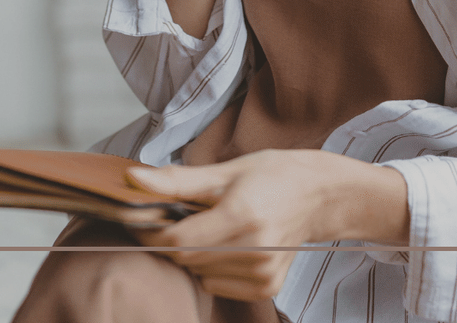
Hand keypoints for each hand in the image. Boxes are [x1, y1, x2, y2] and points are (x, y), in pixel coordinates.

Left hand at [124, 150, 408, 301]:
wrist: (323, 197)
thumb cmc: (276, 176)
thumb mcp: (227, 170)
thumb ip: (178, 181)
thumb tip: (133, 180)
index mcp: (242, 216)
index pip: (177, 241)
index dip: (150, 233)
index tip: (140, 219)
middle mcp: (255, 250)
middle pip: (185, 258)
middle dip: (172, 239)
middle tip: (180, 215)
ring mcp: (262, 274)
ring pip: (198, 273)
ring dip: (193, 254)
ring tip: (213, 226)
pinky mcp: (266, 287)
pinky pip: (216, 285)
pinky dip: (212, 267)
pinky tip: (229, 245)